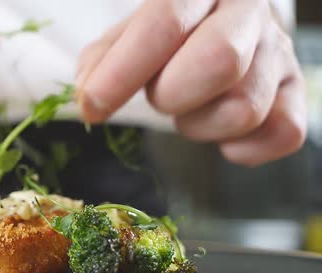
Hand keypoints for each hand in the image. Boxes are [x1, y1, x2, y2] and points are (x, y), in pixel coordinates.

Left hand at [77, 0, 305, 166]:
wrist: (222, 26)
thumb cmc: (170, 36)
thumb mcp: (128, 35)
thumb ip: (102, 60)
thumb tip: (88, 96)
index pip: (165, 23)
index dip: (123, 71)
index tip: (93, 105)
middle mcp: (249, 12)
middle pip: (220, 61)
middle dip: (173, 95)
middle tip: (161, 96)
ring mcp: (280, 52)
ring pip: (244, 108)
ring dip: (200, 124)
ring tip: (190, 107)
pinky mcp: (297, 92)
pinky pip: (282, 134)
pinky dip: (242, 147)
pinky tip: (221, 131)